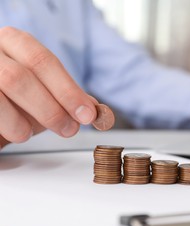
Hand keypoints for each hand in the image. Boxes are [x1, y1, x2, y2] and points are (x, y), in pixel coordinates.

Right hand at [0, 27, 97, 147]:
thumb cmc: (16, 94)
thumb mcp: (43, 90)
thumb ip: (66, 96)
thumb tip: (94, 109)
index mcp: (15, 42)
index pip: (43, 61)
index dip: (68, 90)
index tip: (87, 115)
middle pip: (19, 78)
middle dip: (50, 109)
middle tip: (68, 129)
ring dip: (21, 121)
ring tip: (29, 133)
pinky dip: (6, 126)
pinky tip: (14, 132)